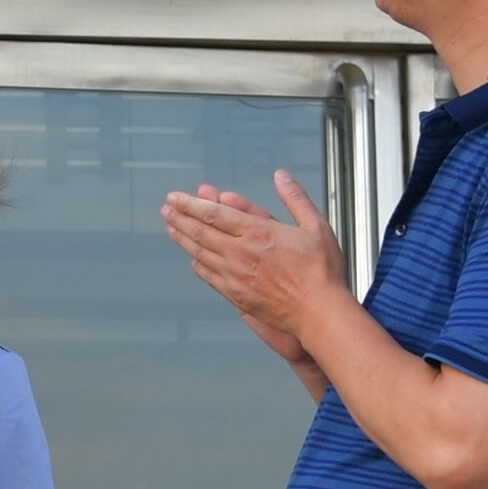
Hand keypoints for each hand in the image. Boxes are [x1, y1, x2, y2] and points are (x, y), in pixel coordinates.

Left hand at [161, 172, 352, 340]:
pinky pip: (210, 277)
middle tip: (166, 209)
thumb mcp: (316, 226)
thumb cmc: (321, 271)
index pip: (214, 213)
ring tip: (171, 228)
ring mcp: (235, 276)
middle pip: (200, 232)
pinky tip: (193, 260)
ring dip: (183, 239)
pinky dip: (198, 265)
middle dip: (180, 218)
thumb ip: (295, 198)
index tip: (176, 197)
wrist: (319, 312)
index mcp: (257, 232)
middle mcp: (240, 253)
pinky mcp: (236, 295)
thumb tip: (281, 176)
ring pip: (200, 253)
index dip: (190, 204)